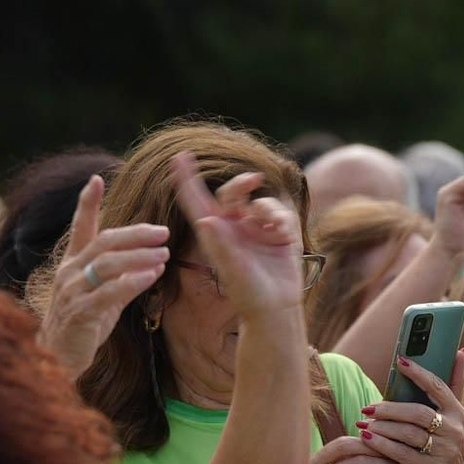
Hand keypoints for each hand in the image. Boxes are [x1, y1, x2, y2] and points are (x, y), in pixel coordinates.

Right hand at [36, 175, 168, 378]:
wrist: (59, 358)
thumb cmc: (84, 322)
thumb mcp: (104, 293)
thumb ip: (121, 274)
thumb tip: (152, 258)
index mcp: (74, 263)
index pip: (80, 227)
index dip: (87, 203)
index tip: (96, 179)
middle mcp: (70, 273)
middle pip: (104, 242)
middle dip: (135, 234)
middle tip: (163, 232)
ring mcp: (72, 292)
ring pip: (107, 265)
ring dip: (139, 257)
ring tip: (165, 255)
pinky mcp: (79, 314)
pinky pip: (106, 293)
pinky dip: (130, 283)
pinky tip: (150, 277)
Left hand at [171, 155, 305, 316]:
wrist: (276, 308)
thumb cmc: (248, 293)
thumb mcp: (231, 269)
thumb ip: (221, 243)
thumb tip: (205, 220)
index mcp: (216, 233)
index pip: (196, 200)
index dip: (186, 178)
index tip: (179, 155)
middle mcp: (234, 227)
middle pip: (233, 193)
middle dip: (242, 183)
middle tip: (254, 179)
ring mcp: (256, 229)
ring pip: (260, 202)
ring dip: (268, 210)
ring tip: (275, 231)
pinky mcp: (278, 234)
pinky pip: (280, 212)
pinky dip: (283, 219)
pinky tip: (284, 236)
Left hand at [357, 350, 463, 463]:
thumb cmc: (448, 444)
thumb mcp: (455, 417)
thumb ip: (454, 384)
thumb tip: (460, 350)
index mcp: (458, 412)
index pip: (438, 387)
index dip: (419, 373)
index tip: (400, 361)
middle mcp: (454, 430)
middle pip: (417, 412)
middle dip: (389, 409)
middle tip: (368, 407)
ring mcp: (444, 451)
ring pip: (407, 434)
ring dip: (382, 427)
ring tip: (364, 423)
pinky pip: (401, 454)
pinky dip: (382, 446)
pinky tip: (368, 439)